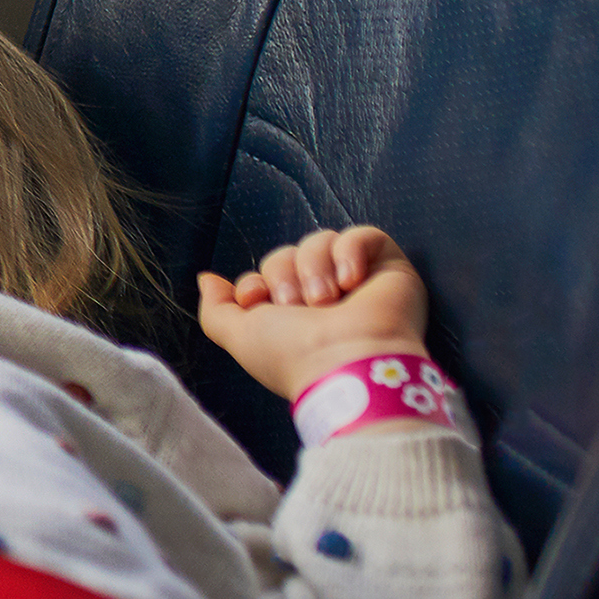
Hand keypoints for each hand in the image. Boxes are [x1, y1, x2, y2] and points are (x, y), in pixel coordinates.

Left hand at [195, 225, 433, 401]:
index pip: (266, 274)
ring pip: (320, 241)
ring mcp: (359, 282)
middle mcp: (326, 298)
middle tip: (298, 306)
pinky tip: (351, 280)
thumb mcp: (239, 336)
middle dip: (283, 275)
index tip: (256, 299)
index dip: (256, 281)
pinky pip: (363, 235)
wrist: (350, 363)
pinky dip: (350, 251)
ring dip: (314, 268)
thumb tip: (208, 279)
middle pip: (288, 254)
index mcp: (294, 316)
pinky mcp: (390, 268)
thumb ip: (216, 310)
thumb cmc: (294, 355)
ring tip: (326, 300)